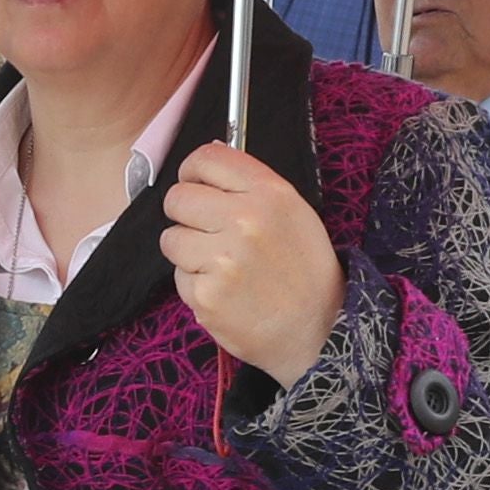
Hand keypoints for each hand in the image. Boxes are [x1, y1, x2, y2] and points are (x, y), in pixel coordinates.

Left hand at [159, 142, 340, 380]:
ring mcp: (223, 258)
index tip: (195, 185)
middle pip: (178, 197)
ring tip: (220, 267)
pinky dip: (195, 285)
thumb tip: (205, 161)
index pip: (207, 158)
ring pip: (171, 238)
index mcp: (270, 193)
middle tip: (206, 233)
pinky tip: (224, 292)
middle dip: (185, 214)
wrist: (318, 330)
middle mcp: (245, 220)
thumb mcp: (293, 213)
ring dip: (187, 252)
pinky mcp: (206, 294)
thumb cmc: (304, 271)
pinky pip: (178, 276)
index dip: (192, 172)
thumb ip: (250, 185)